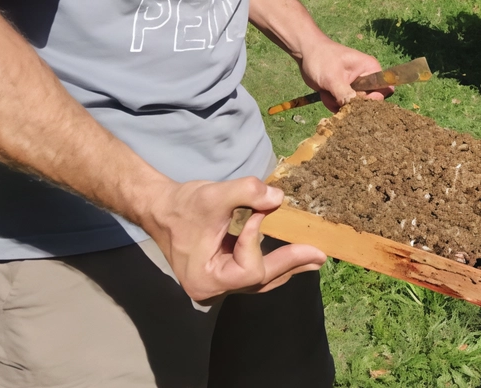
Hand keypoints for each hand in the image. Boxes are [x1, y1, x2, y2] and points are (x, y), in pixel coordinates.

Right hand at [141, 177, 327, 303]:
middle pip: (260, 280)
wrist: (161, 207)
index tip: (254, 215)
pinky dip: (273, 264)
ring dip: (287, 267)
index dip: (256, 242)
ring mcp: (217, 285)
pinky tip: (293, 258)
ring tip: (313, 259)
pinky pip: (254, 273)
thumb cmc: (182, 205)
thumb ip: (248, 192)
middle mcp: (212, 289)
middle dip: (290, 264)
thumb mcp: (214, 194)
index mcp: (206, 279)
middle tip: (319, 255)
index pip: (249, 269)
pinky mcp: (223, 275)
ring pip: (260, 280)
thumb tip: (279, 198)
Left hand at [299, 38, 388, 111]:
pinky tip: (325, 93)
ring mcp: (355, 87)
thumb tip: (354, 110)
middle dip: (351, 104)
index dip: (374, 99)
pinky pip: (344, 107)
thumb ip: (345, 94)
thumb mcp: (333, 77)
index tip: (357, 100)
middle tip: (336, 95)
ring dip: (338, 104)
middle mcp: (366, 79)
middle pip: (368, 102)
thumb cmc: (321, 58)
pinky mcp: (345, 93)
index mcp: (371, 70)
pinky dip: (333, 103)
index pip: (384, 89)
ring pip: (354, 107)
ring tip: (328, 91)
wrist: (306, 53)